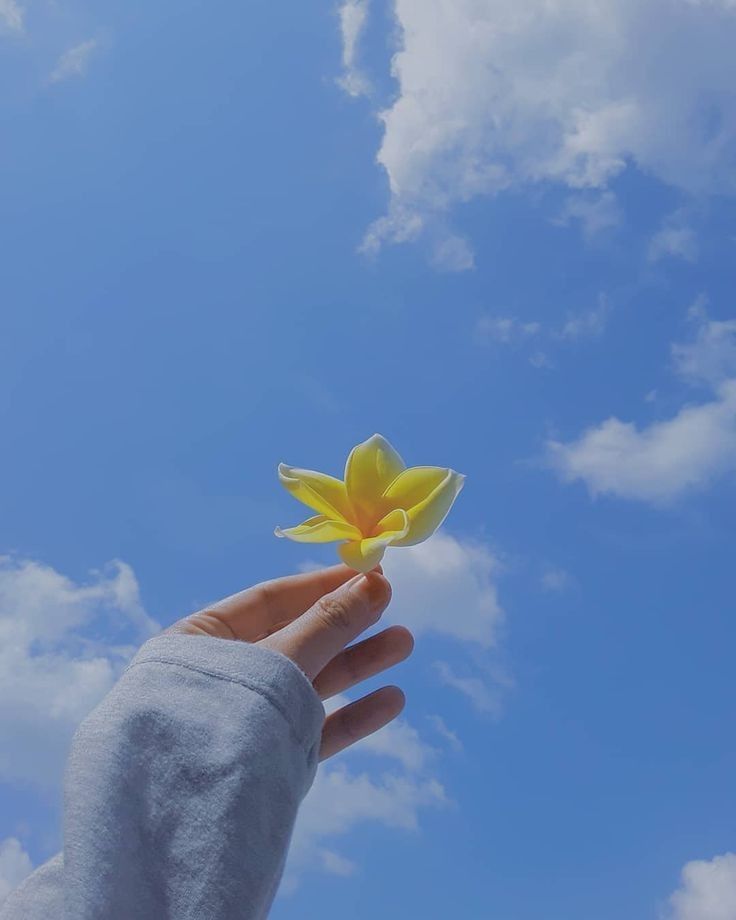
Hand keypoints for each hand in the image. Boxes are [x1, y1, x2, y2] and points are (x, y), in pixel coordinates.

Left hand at [167, 565, 412, 760]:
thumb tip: (376, 582)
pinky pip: (312, 729)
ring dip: (357, 663)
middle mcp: (222, 678)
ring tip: (404, 642)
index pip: (268, 601)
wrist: (189, 821)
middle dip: (346, 624)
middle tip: (390, 601)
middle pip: (295, 640)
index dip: (320, 585)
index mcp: (201, 641)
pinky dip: (350, 715)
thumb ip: (328, 624)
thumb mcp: (281, 659)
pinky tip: (392, 700)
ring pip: (309, 683)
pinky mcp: (268, 760)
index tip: (367, 572)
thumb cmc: (223, 716)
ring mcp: (246, 720)